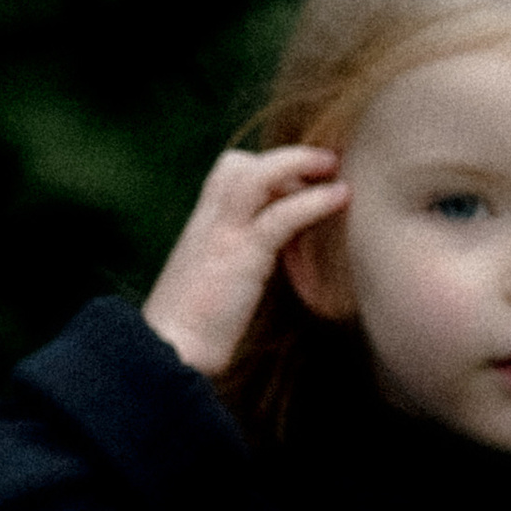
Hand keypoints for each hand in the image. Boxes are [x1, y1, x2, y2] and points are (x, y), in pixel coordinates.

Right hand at [143, 145, 349, 376]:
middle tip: (323, 167)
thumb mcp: (211, 286)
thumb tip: (263, 268)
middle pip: (238, 165)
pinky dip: (315, 201)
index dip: (264, 170)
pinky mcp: (241, 254)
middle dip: (282, 159)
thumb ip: (233, 266)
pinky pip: (282, 215)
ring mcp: (222, 233)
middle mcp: (208, 222)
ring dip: (300, 162)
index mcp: (201, 229)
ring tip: (336, 166)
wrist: (169, 351)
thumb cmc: (191, 332)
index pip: (227, 176)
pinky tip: (341, 197)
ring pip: (258, 175)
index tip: (299, 181)